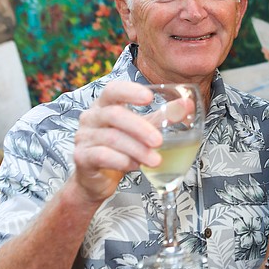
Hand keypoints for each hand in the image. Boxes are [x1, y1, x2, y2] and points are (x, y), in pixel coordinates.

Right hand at [71, 81, 162, 203]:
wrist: (98, 179)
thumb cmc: (120, 149)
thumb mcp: (143, 130)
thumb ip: (162, 117)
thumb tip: (187, 105)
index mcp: (105, 105)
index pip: (113, 90)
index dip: (130, 91)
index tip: (149, 98)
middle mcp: (91, 117)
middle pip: (114, 115)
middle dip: (140, 128)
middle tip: (159, 141)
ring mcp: (84, 137)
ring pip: (111, 138)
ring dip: (137, 149)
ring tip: (155, 160)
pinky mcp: (82, 157)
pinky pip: (101, 156)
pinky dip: (122, 161)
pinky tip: (135, 166)